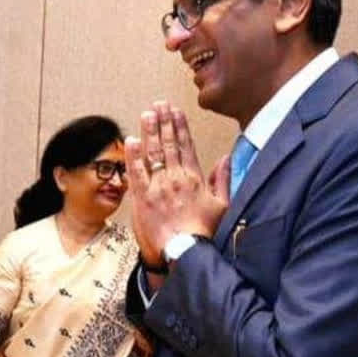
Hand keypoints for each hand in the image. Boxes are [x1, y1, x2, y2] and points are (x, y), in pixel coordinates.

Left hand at [125, 101, 229, 260]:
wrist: (186, 252)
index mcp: (195, 178)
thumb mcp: (222, 205)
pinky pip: (137, 172)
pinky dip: (133, 155)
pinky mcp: (143, 198)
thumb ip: (223, 180)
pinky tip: (131, 140)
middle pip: (169, 144)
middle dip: (164, 122)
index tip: (176, 111)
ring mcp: (159, 186)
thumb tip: (226, 159)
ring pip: (153, 153)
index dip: (180, 126)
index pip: (186, 146)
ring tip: (147, 113)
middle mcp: (176, 178)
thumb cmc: (204, 232)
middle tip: (159, 104)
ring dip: (149, 131)